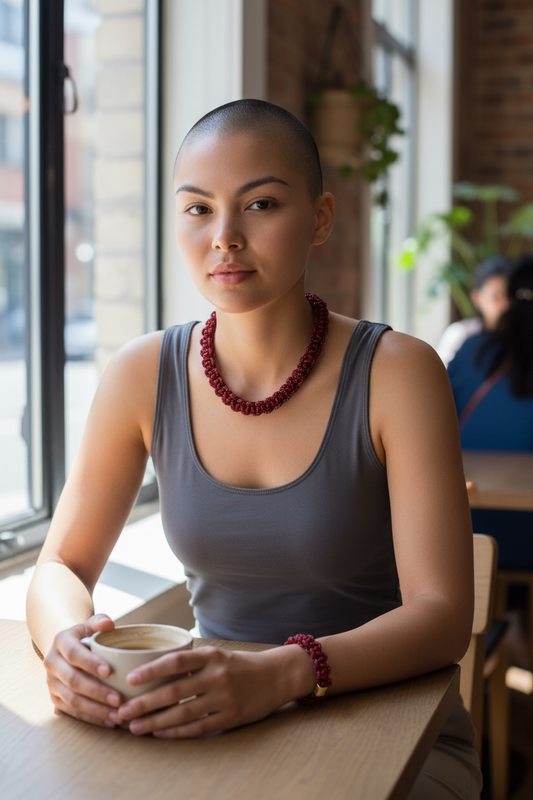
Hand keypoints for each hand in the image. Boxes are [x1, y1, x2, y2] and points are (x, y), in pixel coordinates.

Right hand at [43, 614, 121, 727]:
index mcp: (61, 642)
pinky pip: (72, 712)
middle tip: (118, 699)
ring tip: (117, 715)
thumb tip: (109, 624)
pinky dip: (91, 718)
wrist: (65, 648)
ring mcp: (52, 683)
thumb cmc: (85, 635)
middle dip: (97, 692)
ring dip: (95, 709)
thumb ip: (100, 622)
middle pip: (73, 681)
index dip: (90, 663)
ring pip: (72, 700)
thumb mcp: (90, 624)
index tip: (109, 671)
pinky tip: (109, 721)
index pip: (74, 654)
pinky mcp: (55, 699)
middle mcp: (52, 663)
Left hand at [110, 644, 314, 737]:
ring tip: (135, 727)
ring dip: (155, 722)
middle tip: (122, 712)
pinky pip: (198, 728)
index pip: (176, 661)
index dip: (151, 670)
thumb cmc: (240, 665)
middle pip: (173, 691)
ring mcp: (224, 699)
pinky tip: (160, 734)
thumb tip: (153, 669)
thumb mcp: (217, 655)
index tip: (130, 678)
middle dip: (144, 703)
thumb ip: (191, 662)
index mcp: (211, 656)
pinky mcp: (230, 718)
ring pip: (182, 713)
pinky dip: (176, 732)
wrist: (276, 676)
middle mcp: (216, 676)